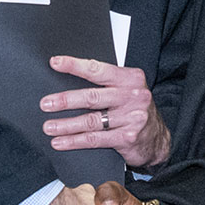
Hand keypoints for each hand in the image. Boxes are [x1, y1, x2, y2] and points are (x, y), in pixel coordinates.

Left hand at [41, 57, 170, 167]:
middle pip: (93, 97)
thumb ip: (107, 84)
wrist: (158, 139)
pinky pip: (95, 139)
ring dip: (66, 124)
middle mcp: (133, 96)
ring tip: (48, 126)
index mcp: (131, 78)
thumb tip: (69, 81)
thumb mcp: (128, 90)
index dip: (75, 65)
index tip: (55, 63)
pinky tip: (60, 142)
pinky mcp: (127, 138)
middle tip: (46, 103)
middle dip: (66, 100)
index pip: (99, 69)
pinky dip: (74, 141)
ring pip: (91, 120)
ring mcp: (131, 118)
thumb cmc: (136, 110)